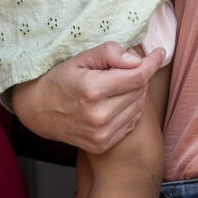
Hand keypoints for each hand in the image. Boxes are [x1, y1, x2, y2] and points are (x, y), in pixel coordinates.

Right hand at [13, 41, 162, 153]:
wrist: (37, 111)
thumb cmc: (59, 80)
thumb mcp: (79, 59)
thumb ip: (108, 53)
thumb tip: (136, 59)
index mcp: (93, 90)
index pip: (137, 76)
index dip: (152, 62)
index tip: (160, 52)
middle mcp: (99, 116)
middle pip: (140, 90)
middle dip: (139, 75)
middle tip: (125, 68)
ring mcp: (101, 134)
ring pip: (138, 107)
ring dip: (135, 93)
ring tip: (117, 86)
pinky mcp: (102, 145)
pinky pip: (130, 124)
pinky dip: (129, 110)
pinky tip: (115, 103)